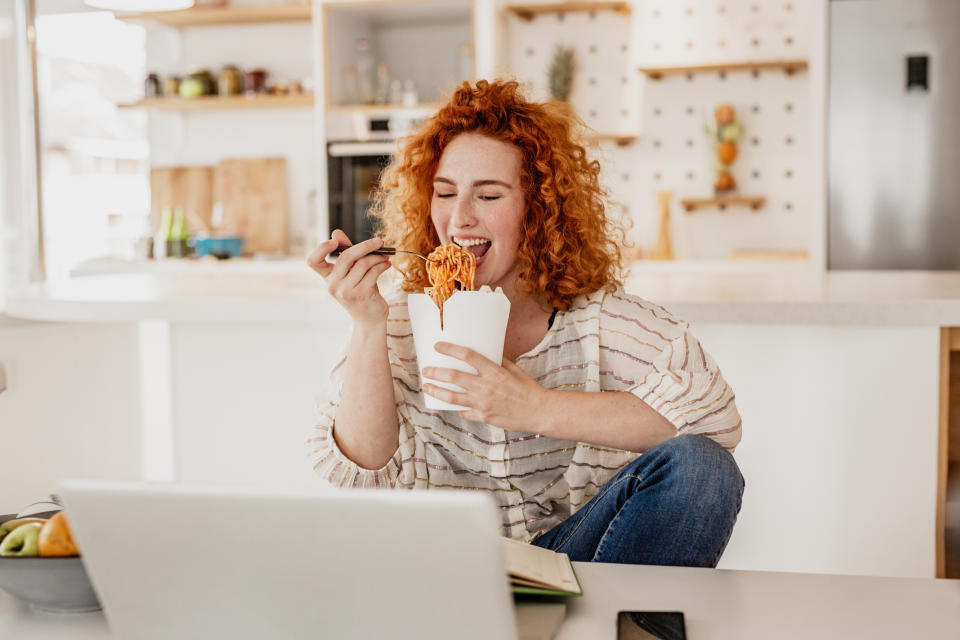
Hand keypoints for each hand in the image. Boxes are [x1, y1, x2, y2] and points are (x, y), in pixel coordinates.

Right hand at [307, 229, 391, 328]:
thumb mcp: (352, 272)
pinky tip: (386, 265)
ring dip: (377, 258)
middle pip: (346, 256)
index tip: (335, 242)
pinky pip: (373, 272)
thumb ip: (345, 253)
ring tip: (385, 258)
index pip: (313, 261)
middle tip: (379, 242)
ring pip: (363, 263)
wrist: (369, 318)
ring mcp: (345, 291)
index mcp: (327, 277)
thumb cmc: (361, 291)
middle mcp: (333, 285)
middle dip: (365, 246)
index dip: (321, 248)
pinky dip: (382, 266)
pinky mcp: (361, 294)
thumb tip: (336, 232)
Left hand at [421, 342, 549, 430]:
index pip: (468, 356)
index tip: (438, 346)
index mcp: (494, 371)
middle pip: (454, 377)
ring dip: (437, 391)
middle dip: (436, 372)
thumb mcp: (514, 369)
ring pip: (452, 398)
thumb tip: (485, 353)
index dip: (450, 349)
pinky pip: (465, 412)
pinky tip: (452, 405)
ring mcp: (483, 404)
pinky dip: (458, 408)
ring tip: (427, 386)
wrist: (539, 412)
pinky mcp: (484, 417)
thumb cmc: (528, 389)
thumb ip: (498, 361)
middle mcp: (486, 387)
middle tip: (426, 369)